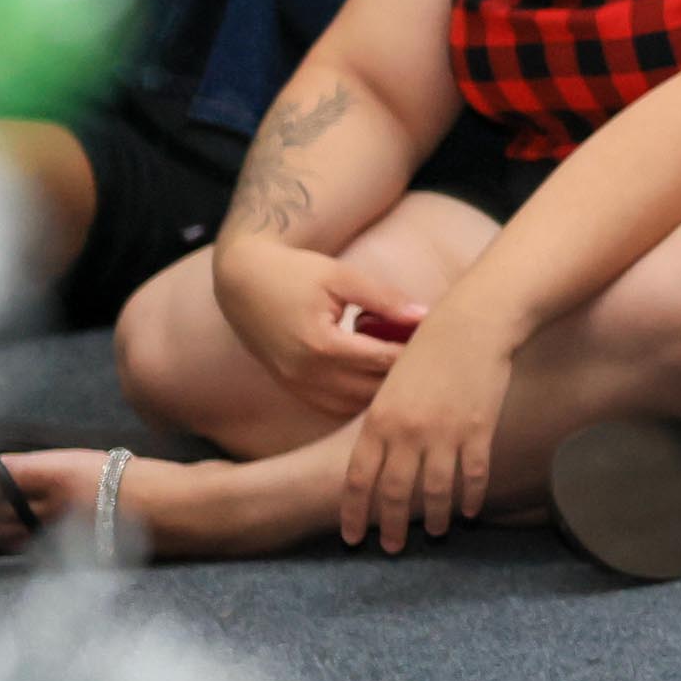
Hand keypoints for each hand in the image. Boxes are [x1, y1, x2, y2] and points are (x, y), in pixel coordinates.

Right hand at [216, 240, 419, 424]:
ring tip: (403, 367)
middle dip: (402, 376)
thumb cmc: (293, 273)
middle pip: (372, 390)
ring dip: (381, 392)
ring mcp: (296, 386)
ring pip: (354, 406)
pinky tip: (376, 378)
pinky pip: (334, 407)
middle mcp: (306, 374)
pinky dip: (358, 399)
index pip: (383, 361)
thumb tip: (424, 316)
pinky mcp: (291, 388)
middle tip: (428, 357)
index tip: (438, 343)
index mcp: (321, 346)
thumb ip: (384, 299)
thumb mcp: (341, 277)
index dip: (415, 354)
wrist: (242, 282)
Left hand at [334, 312, 518, 550]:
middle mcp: (407, 433)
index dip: (355, 513)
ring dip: (435, 518)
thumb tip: (379, 458)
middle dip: (392, 526)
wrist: (473, 325)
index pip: (359, 479)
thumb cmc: (429, 349)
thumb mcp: (391, 385)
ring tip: (437, 533)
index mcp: (379, 421)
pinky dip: (471, 497)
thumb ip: (383, 423)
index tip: (353, 537)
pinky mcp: (478, 430)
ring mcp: (444, 434)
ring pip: (435, 491)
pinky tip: (470, 510)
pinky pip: (473, 475)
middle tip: (392, 548)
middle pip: (395, 493)